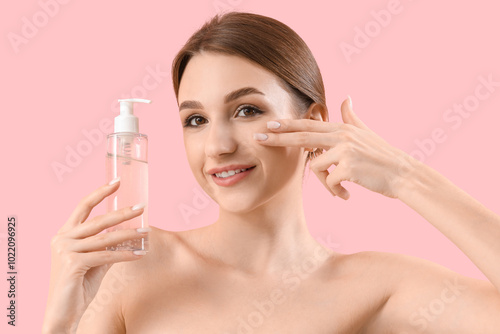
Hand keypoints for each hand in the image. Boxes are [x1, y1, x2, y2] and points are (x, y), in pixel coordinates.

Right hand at [43, 179, 149, 332]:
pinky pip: (106, 256)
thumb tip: (127, 235)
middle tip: (142, 206)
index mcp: (64, 234)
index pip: (83, 206)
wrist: (63, 312)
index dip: (100, 192)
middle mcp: (62, 238)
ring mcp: (66, 251)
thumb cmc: (78, 286)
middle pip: (98, 220)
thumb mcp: (94, 261)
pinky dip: (124, 255)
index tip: (117, 181)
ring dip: (129, 234)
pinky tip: (138, 254)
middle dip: (123, 213)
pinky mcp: (73, 264)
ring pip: (105, 238)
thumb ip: (105, 247)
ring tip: (146, 231)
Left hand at [253, 96, 415, 199]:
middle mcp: (342, 136)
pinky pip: (330, 181)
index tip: (268, 123)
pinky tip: (350, 191)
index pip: (309, 125)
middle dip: (278, 137)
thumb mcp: (366, 132)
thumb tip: (346, 97)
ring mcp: (345, 151)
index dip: (287, 124)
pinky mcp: (349, 167)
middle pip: (303, 137)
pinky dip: (337, 190)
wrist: (403, 174)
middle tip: (258, 137)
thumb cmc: (382, 156)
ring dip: (327, 181)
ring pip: (318, 167)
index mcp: (342, 129)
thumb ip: (351, 116)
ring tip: (344, 186)